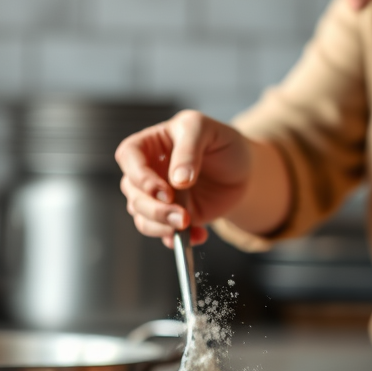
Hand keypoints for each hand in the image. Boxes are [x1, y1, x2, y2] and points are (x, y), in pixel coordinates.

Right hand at [115, 110, 252, 248]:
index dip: (140, 176)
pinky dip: (177, 240)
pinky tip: (198, 235)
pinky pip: (163, 233)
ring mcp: (158, 198)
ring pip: (143, 217)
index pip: (128, 156)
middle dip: (155, 209)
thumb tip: (177, 181)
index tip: (164, 191)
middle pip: (133, 193)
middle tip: (182, 216)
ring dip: (162, 227)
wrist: (243, 170)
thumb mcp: (205, 130)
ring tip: (188, 225)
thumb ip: (189, 150)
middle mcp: (148, 172)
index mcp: (149, 144)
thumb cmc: (220, 142)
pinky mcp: (171, 217)